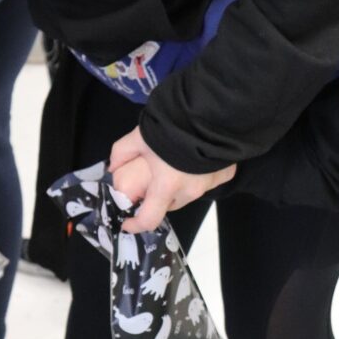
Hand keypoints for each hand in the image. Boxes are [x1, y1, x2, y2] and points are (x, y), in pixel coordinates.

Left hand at [109, 126, 236, 232]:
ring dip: (179, 186)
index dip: (136, 225)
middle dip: (158, 197)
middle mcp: (189, 191)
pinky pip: (209, 181)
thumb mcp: (140, 137)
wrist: (210, 113)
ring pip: (189, 194)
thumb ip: (122, 153)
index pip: (149, 219)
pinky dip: (201, 175)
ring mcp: (210, 184)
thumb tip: (113, 166)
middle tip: (154, 178)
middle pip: (169, 204)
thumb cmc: (172, 127)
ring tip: (177, 164)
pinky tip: (198, 159)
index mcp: (166, 186)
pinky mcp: (225, 174)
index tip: (128, 223)